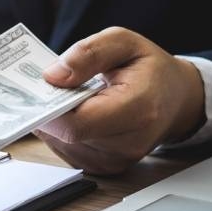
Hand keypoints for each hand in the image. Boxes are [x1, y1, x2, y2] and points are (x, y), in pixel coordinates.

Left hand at [35, 27, 204, 174]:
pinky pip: (67, 151)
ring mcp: (117, 160)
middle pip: (67, 135)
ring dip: (54, 122)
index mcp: (139, 109)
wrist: (175, 99)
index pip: (78, 124)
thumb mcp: (123, 42)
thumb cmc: (150, 70)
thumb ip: (89, 53)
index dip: (49, 110)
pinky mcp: (105, 167)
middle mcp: (129, 142)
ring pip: (62, 144)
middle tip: (43, 89)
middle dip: (48, 111)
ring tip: (64, 98)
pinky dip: (61, 132)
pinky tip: (71, 113)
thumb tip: (53, 75)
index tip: (36, 91)